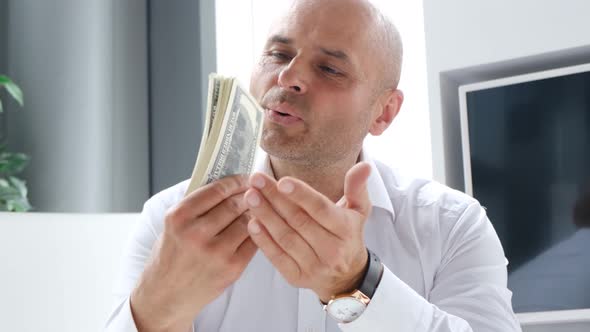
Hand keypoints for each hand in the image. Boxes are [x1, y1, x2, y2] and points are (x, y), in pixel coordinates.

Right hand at [130, 175, 257, 330]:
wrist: (167, 295)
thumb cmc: (172, 255)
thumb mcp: (173, 224)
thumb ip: (198, 204)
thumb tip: (229, 182)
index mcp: (179, 217)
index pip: (217, 190)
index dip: (236, 181)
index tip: (245, 177)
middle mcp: (196, 234)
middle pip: (235, 204)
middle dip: (249, 195)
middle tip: (257, 190)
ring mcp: (215, 252)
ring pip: (246, 222)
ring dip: (254, 213)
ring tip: (257, 209)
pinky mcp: (231, 268)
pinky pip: (253, 241)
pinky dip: (257, 232)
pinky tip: (256, 228)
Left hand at [244, 162, 372, 301]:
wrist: (347, 277)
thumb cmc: (348, 235)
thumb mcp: (358, 211)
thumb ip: (356, 187)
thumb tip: (363, 166)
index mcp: (346, 229)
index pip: (321, 209)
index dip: (301, 195)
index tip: (282, 181)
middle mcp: (331, 250)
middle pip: (298, 220)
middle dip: (274, 198)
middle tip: (256, 180)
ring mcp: (314, 266)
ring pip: (285, 237)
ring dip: (265, 215)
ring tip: (250, 196)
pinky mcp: (297, 277)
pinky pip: (277, 257)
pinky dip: (263, 240)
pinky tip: (252, 222)